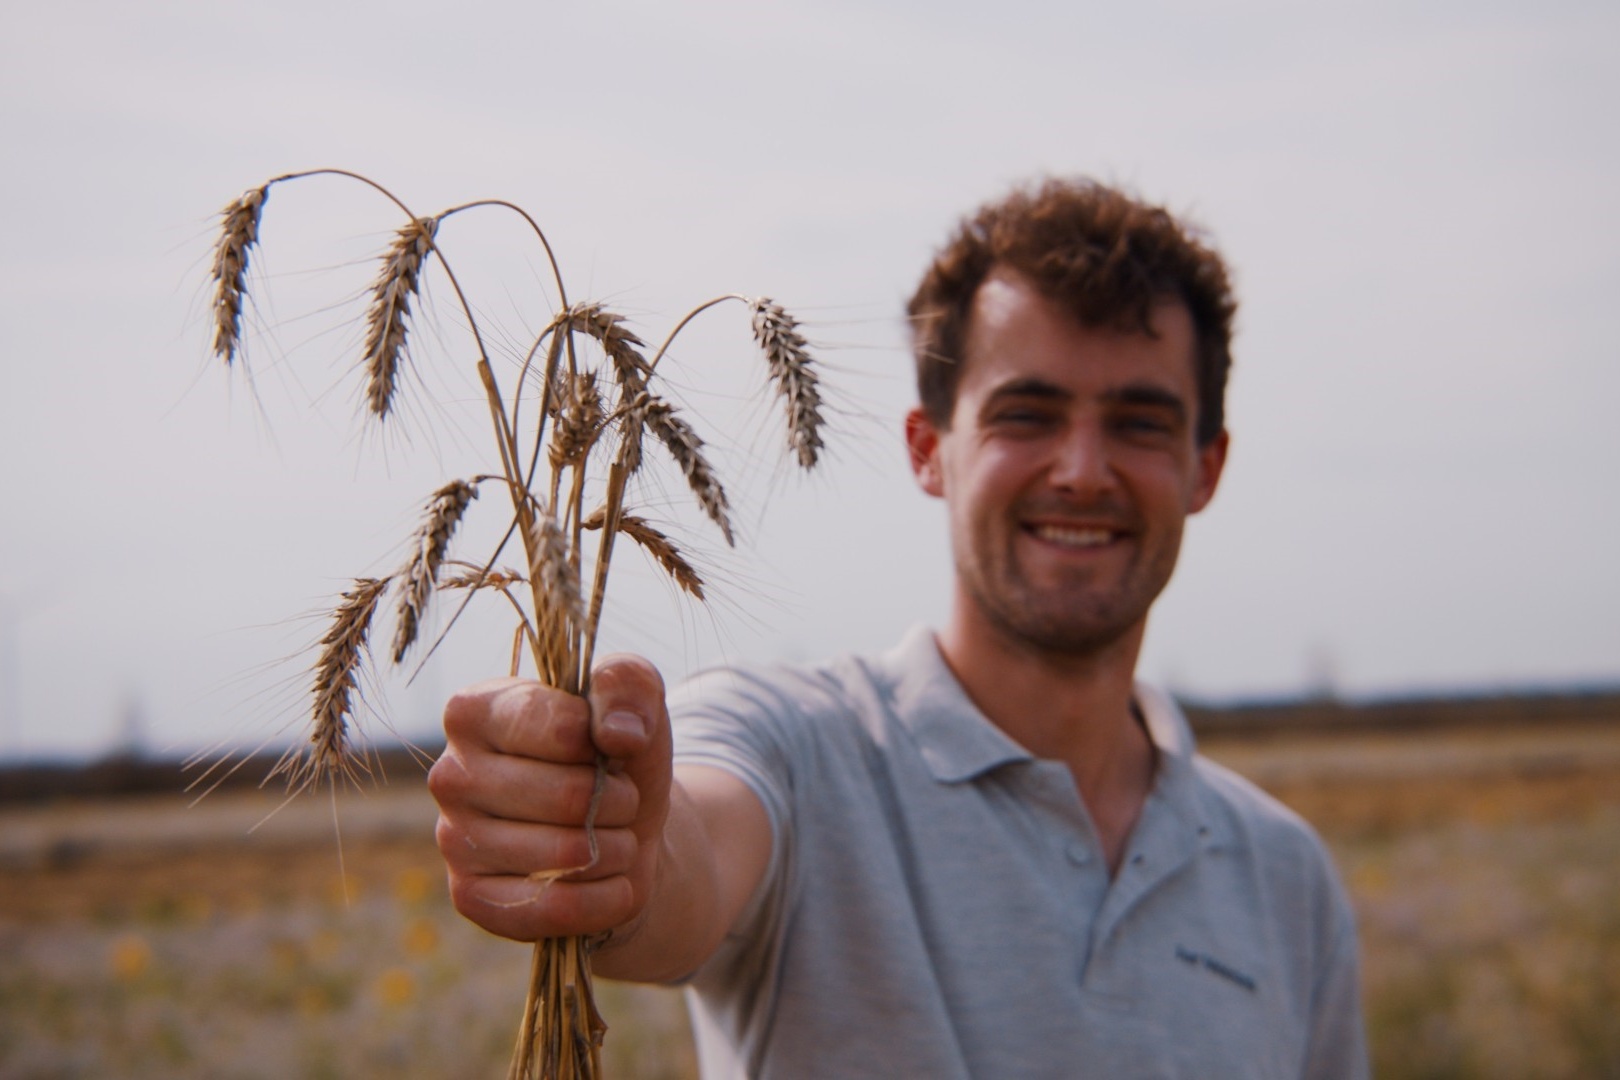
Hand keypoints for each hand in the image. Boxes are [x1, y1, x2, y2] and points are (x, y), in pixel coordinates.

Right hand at [428, 654, 670, 941]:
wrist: (622, 828)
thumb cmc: (617, 753)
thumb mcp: (635, 699)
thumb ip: (629, 685)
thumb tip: (617, 734)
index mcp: (475, 709)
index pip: (561, 727)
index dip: (603, 742)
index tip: (605, 744)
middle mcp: (450, 774)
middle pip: (568, 796)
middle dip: (618, 800)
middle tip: (619, 798)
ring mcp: (454, 839)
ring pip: (567, 854)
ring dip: (617, 847)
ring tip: (614, 835)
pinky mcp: (470, 898)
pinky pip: (557, 907)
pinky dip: (607, 896)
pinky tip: (611, 878)